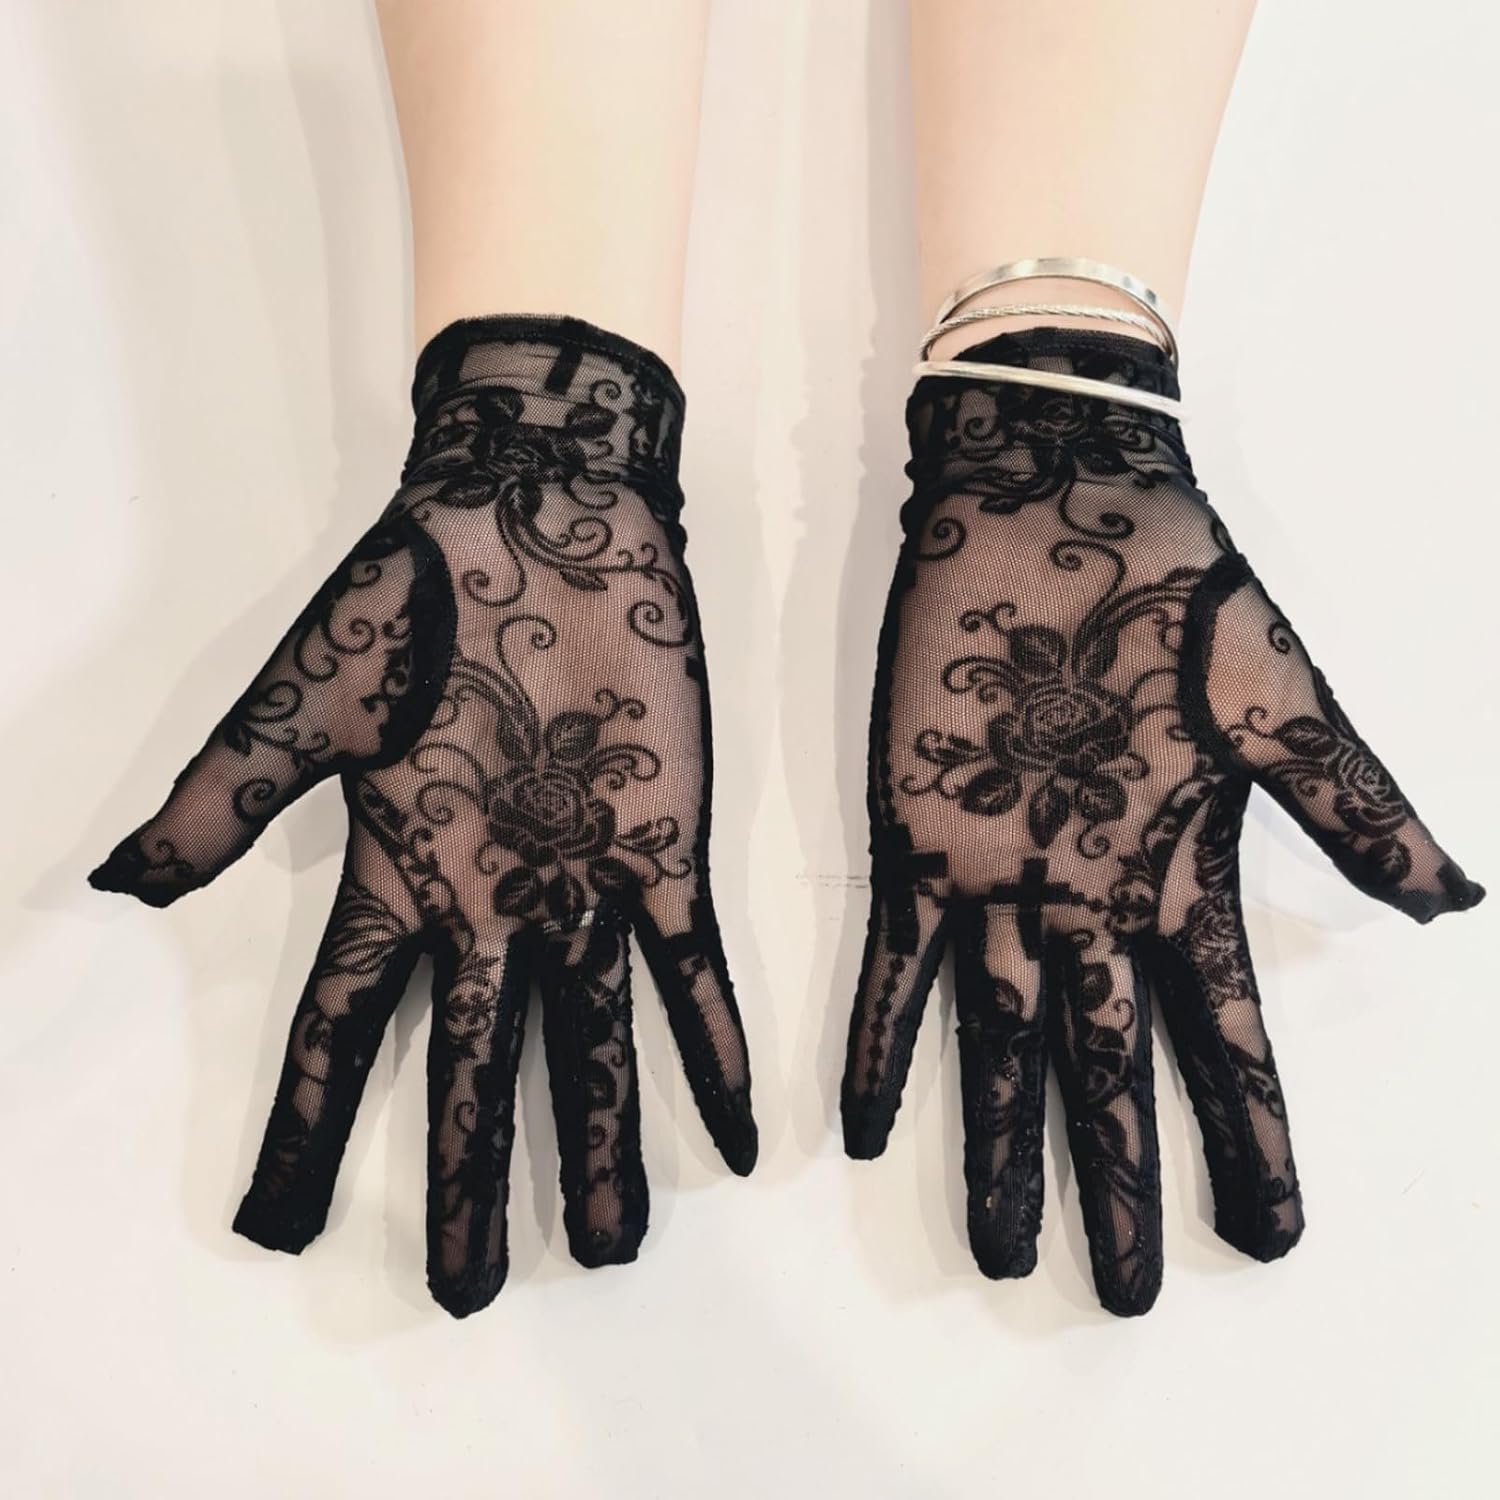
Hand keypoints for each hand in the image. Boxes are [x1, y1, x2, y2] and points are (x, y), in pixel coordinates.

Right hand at [92, 317, 755, 1316]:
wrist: (536, 516)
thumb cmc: (412, 601)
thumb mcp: (301, 707)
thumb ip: (225, 800)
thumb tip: (118, 882)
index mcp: (400, 878)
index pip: (344, 1031)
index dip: (315, 1128)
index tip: (282, 1225)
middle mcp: (491, 907)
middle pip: (473, 1069)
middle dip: (469, 1179)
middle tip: (465, 1295)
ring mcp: (580, 887)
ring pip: (591, 1042)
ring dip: (602, 1144)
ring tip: (612, 1250)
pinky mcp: (663, 853)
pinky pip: (693, 967)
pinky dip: (716, 1044)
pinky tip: (742, 1132)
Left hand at [843, 329, 1482, 1314]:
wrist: (1060, 500)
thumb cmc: (1180, 593)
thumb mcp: (1283, 704)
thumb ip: (1349, 807)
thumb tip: (1457, 901)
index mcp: (1179, 876)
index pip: (1222, 1034)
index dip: (1245, 1133)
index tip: (1270, 1231)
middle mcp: (1090, 901)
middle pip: (1110, 1066)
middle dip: (1117, 1175)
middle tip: (1124, 1293)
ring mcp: (1002, 878)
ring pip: (1004, 1039)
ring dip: (1002, 1141)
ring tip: (1002, 1249)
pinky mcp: (918, 838)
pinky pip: (897, 962)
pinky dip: (886, 1042)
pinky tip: (865, 1127)